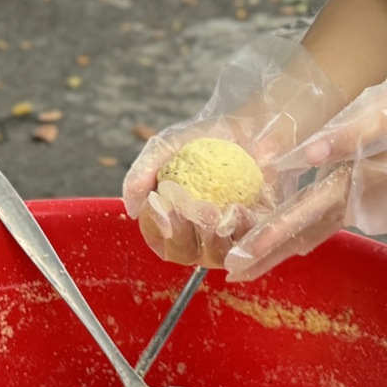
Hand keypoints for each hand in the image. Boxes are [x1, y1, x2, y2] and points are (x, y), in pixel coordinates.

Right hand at [121, 41, 345, 266]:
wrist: (249, 129)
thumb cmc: (205, 140)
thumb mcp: (167, 146)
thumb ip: (142, 173)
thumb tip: (132, 210)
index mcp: (169, 219)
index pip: (155, 234)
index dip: (155, 223)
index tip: (161, 201)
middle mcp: (194, 235)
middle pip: (181, 253)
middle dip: (182, 234)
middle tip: (191, 207)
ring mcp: (225, 239)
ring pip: (214, 257)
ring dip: (211, 238)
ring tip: (214, 209)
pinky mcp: (254, 235)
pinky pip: (247, 246)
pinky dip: (239, 230)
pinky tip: (237, 209)